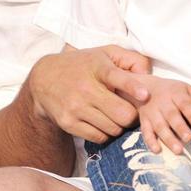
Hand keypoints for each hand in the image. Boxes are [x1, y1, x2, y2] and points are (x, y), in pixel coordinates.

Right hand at [27, 45, 153, 144]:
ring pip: (113, 129)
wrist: (43, 80)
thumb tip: (147, 74)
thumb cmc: (82, 66)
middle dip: (130, 115)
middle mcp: (85, 88)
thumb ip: (130, 59)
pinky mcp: (68, 123)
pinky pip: (99, 137)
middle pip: (122, 114)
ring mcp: (75, 107)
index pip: (117, 77)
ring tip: (112, 115)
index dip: (133, 86)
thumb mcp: (104, 53)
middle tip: (127, 110)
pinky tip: (100, 122)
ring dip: (118, 125)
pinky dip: (104, 133)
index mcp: (97, 67)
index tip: (145, 94)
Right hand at [135, 76, 190, 153]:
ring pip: (159, 126)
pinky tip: (157, 150)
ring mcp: (152, 113)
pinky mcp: (144, 120)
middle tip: (189, 139)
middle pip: (171, 116)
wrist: (144, 87)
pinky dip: (150, 141)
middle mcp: (163, 103)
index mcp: (176, 94)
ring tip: (178, 150)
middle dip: (180, 128)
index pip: (185, 105)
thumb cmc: (171, 91)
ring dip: (168, 138)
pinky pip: (145, 131)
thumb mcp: (187, 89)